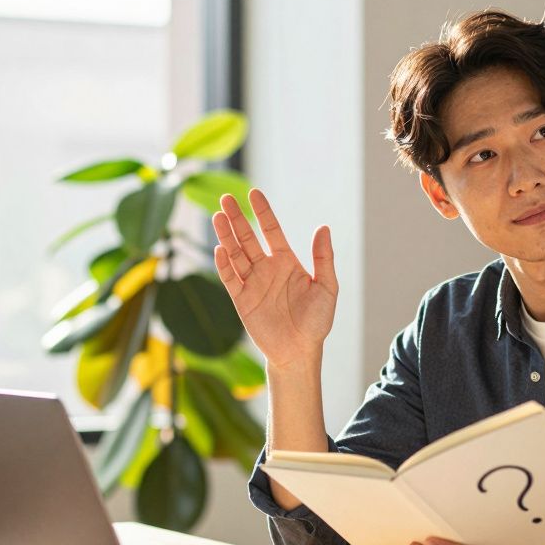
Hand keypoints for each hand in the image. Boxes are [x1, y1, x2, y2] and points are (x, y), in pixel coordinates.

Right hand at [212, 189, 336, 369]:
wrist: (300, 351)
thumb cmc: (316, 321)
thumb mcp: (326, 287)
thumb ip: (323, 258)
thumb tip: (323, 227)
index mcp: (286, 262)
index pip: (271, 231)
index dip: (262, 212)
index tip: (253, 193)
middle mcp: (266, 269)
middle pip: (247, 238)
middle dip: (237, 218)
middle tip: (225, 198)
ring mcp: (252, 283)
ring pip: (235, 254)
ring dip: (226, 236)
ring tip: (217, 216)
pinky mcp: (241, 300)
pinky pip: (230, 278)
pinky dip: (224, 264)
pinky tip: (219, 249)